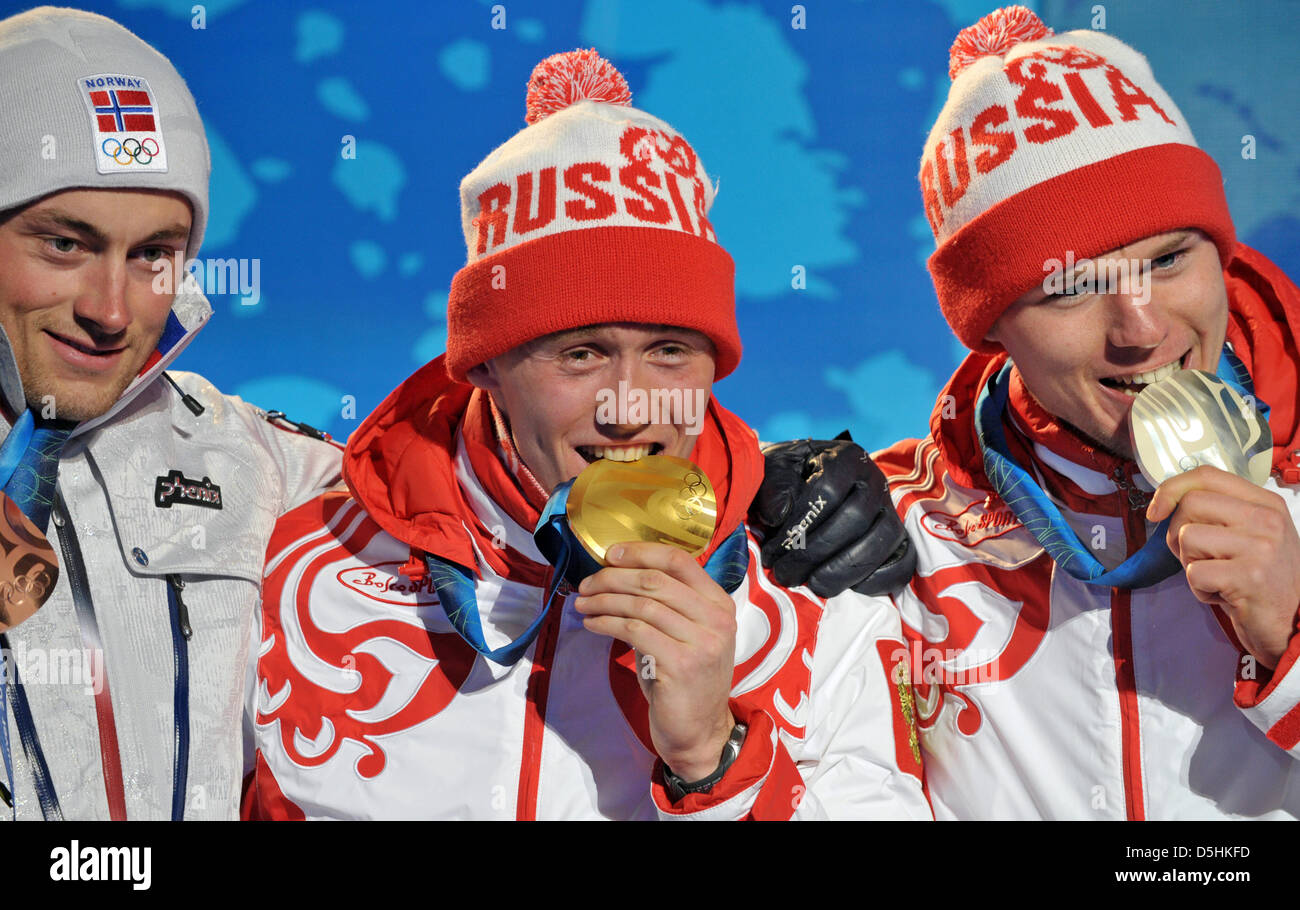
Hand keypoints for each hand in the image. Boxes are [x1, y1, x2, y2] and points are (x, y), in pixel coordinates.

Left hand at [574, 541, 735, 779]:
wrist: (699, 731)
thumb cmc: (684, 679)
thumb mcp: (686, 634)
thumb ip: (668, 604)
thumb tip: (619, 572)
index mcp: (719, 603)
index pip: (679, 560)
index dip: (641, 552)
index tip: (610, 554)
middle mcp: (716, 619)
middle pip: (655, 580)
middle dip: (613, 577)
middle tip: (586, 584)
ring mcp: (702, 643)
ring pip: (642, 605)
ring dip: (604, 601)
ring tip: (583, 604)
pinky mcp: (682, 665)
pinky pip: (634, 631)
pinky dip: (607, 624)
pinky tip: (592, 625)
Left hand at [750, 435, 915, 597]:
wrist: (804, 484)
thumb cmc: (788, 478)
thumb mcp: (772, 469)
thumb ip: (772, 486)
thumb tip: (778, 516)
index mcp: (846, 457)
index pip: (828, 491)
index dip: (800, 525)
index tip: (773, 549)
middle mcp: (875, 480)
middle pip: (856, 518)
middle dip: (816, 552)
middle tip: (785, 573)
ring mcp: (890, 510)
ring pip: (882, 540)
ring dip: (843, 570)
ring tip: (810, 583)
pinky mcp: (899, 538)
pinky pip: (903, 562)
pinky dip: (877, 580)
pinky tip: (842, 586)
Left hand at [1147, 465, 1299, 668]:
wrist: (1293, 623)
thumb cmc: (1259, 578)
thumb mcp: (1248, 535)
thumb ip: (1217, 512)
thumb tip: (1163, 502)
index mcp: (1266, 503)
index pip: (1207, 475)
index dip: (1171, 488)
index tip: (1155, 511)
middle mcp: (1267, 519)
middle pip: (1189, 504)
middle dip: (1177, 533)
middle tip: (1199, 557)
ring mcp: (1261, 547)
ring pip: (1187, 537)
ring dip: (1190, 564)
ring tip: (1218, 577)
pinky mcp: (1249, 577)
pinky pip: (1194, 573)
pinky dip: (1199, 589)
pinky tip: (1223, 595)